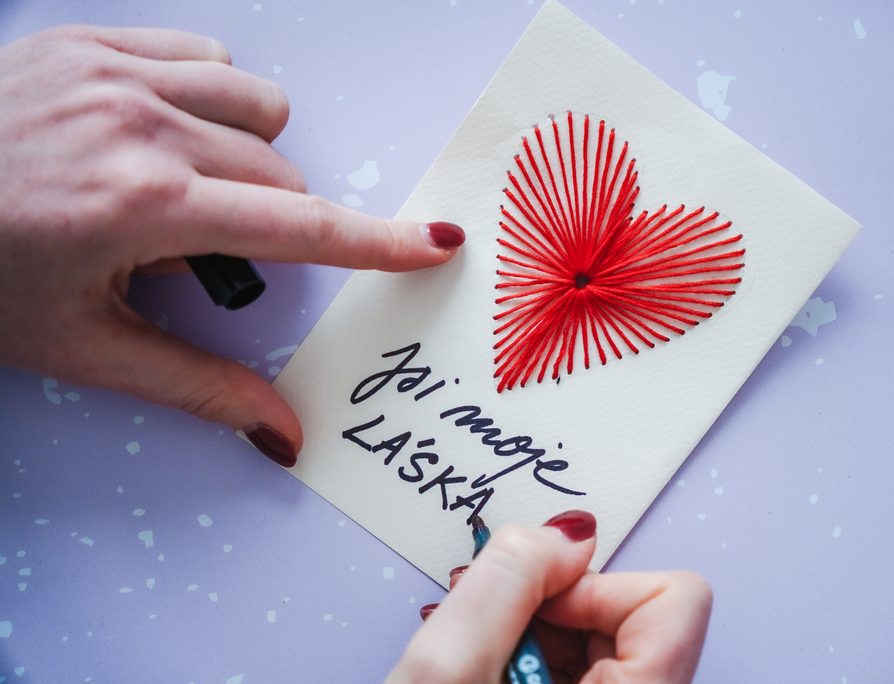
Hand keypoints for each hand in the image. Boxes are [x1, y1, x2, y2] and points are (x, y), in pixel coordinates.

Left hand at [0, 25, 463, 465]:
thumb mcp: (86, 346)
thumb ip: (197, 386)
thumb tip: (281, 432)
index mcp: (144, 206)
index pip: (301, 228)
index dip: (379, 242)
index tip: (437, 242)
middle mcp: (142, 125)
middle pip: (284, 174)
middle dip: (269, 220)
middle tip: (196, 247)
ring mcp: (117, 72)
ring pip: (259, 105)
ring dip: (250, 151)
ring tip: (187, 181)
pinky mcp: (93, 39)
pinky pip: (207, 56)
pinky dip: (208, 97)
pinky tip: (161, 130)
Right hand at [389, 511, 711, 682]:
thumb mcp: (447, 673)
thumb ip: (509, 580)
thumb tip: (566, 537)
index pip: (677, 601)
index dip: (596, 589)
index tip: (536, 611)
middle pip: (640, 617)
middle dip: (559, 616)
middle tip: (500, 651)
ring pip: (609, 644)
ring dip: (541, 641)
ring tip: (493, 678)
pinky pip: (588, 673)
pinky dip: (537, 665)